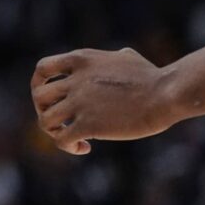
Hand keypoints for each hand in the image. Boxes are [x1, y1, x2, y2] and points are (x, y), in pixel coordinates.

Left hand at [30, 47, 174, 153]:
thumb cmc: (153, 77)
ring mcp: (79, 102)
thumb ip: (112, 57)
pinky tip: (84, 148)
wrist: (166, 93)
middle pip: (39, 97)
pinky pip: (62, 139)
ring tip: (72, 137)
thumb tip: (120, 55)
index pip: (42, 68)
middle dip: (45, 110)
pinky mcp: (88, 124)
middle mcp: (75, 79)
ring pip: (45, 121)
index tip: (51, 97)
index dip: (40, 84)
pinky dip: (67, 146)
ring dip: (54, 131)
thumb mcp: (127, 57)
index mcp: (81, 60)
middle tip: (62, 121)